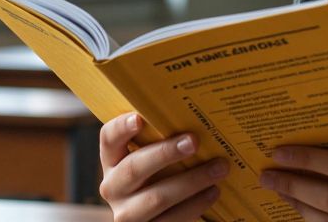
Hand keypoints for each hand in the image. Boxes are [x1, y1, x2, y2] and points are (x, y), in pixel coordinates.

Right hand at [98, 112, 229, 221]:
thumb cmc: (161, 175)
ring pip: (156, 197)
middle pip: (134, 168)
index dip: (121, 128)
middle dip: (165, 153)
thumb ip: (164, 139)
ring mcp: (127, 213)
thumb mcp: (154, 157)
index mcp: (113, 160)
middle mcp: (113, 187)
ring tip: (219, 168)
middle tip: (194, 141)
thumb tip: (197, 116)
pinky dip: (195, 204)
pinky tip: (214, 191)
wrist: (157, 216)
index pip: (109, 139)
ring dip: (191, 181)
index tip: (139, 118)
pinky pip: (171, 219)